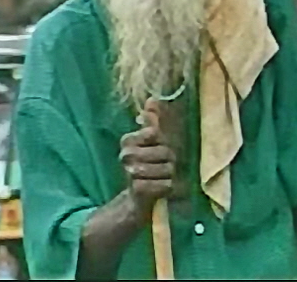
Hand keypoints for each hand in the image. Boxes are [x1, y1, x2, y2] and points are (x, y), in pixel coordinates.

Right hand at [119, 98, 174, 216]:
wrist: (139, 196)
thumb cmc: (149, 164)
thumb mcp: (152, 141)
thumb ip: (152, 120)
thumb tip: (151, 99)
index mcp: (127, 140)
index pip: (154, 133)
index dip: (163, 141)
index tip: (158, 147)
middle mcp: (126, 155)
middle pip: (164, 152)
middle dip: (170, 160)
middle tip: (164, 165)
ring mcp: (130, 172)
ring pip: (167, 168)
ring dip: (170, 175)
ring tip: (163, 177)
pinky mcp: (138, 189)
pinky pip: (166, 184)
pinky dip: (168, 187)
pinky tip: (162, 188)